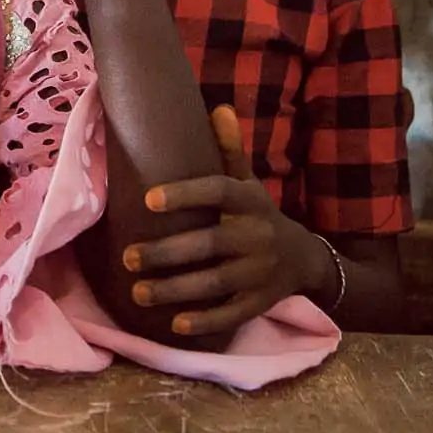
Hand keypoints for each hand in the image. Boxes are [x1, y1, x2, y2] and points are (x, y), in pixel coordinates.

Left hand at [123, 105, 333, 336]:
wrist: (304, 259)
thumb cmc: (258, 215)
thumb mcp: (248, 183)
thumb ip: (230, 150)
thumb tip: (219, 106)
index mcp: (250, 202)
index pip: (218, 192)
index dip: (185, 194)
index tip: (148, 199)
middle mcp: (258, 236)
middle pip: (210, 244)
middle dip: (167, 252)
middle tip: (128, 257)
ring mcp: (261, 272)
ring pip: (215, 282)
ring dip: (175, 290)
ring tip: (137, 292)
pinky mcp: (261, 302)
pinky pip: (232, 314)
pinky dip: (205, 321)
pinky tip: (175, 325)